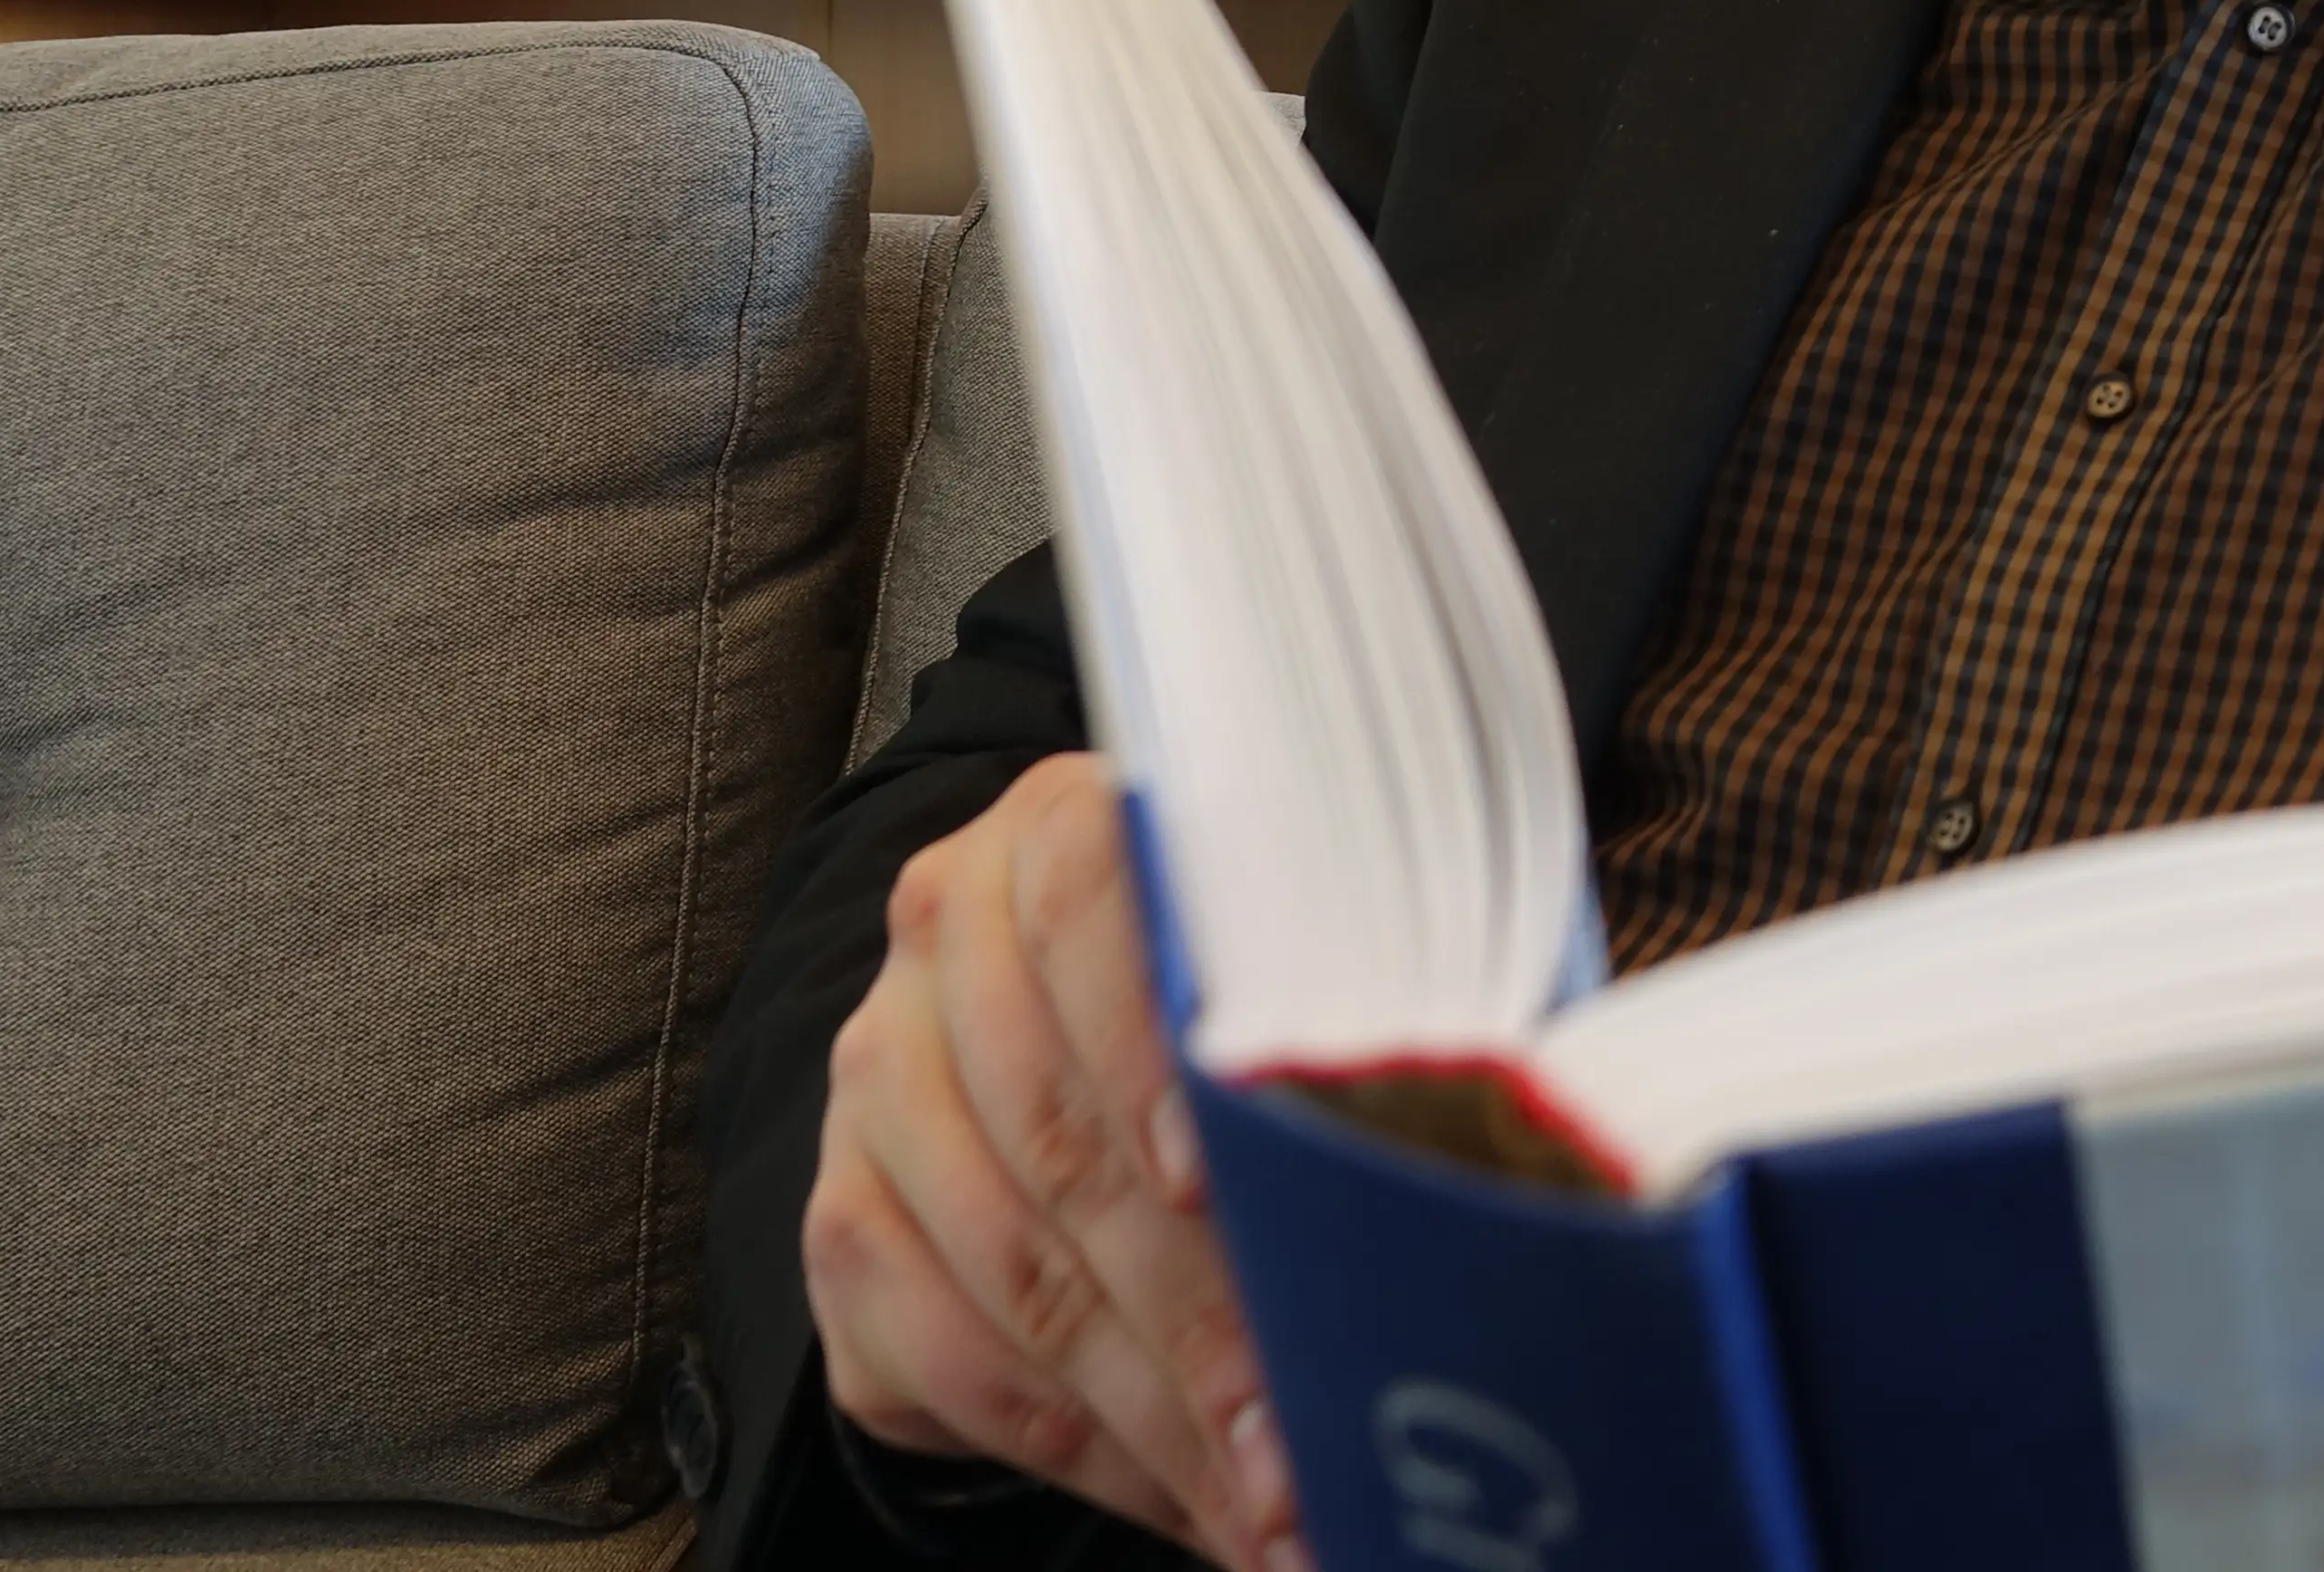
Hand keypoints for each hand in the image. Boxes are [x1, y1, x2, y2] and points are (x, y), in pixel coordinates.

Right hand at [806, 750, 1304, 1571]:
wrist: (1084, 1012)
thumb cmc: (1261, 976)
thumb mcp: (1324, 945)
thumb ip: (1366, 989)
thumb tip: (1481, 1113)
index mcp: (1061, 827)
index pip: (1088, 907)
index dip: (1150, 1048)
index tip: (1212, 1179)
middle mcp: (946, 938)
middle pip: (1057, 1134)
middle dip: (1192, 1309)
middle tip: (1295, 1430)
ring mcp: (877, 1078)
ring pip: (1002, 1270)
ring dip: (1148, 1409)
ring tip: (1265, 1496)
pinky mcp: (843, 1216)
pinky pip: (935, 1356)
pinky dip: (1069, 1446)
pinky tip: (1178, 1490)